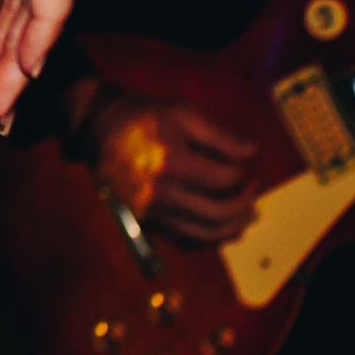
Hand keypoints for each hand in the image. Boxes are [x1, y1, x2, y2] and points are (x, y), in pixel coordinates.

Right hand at [69, 75, 257, 247]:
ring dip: (232, 229)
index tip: (246, 166)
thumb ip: (221, 137)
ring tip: (247, 218)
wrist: (100, 130)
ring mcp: (152, 212)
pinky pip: (184, 240)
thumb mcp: (184, 114)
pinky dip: (209, 240)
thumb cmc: (145, 118)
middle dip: (244, 205)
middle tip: (254, 193)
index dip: (242, 173)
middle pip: (217, 214)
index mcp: (171, 163)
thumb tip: (252, 153)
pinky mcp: (146, 222)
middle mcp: (161, 194)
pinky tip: (223, 231)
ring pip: (203, 235)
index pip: (223, 179)